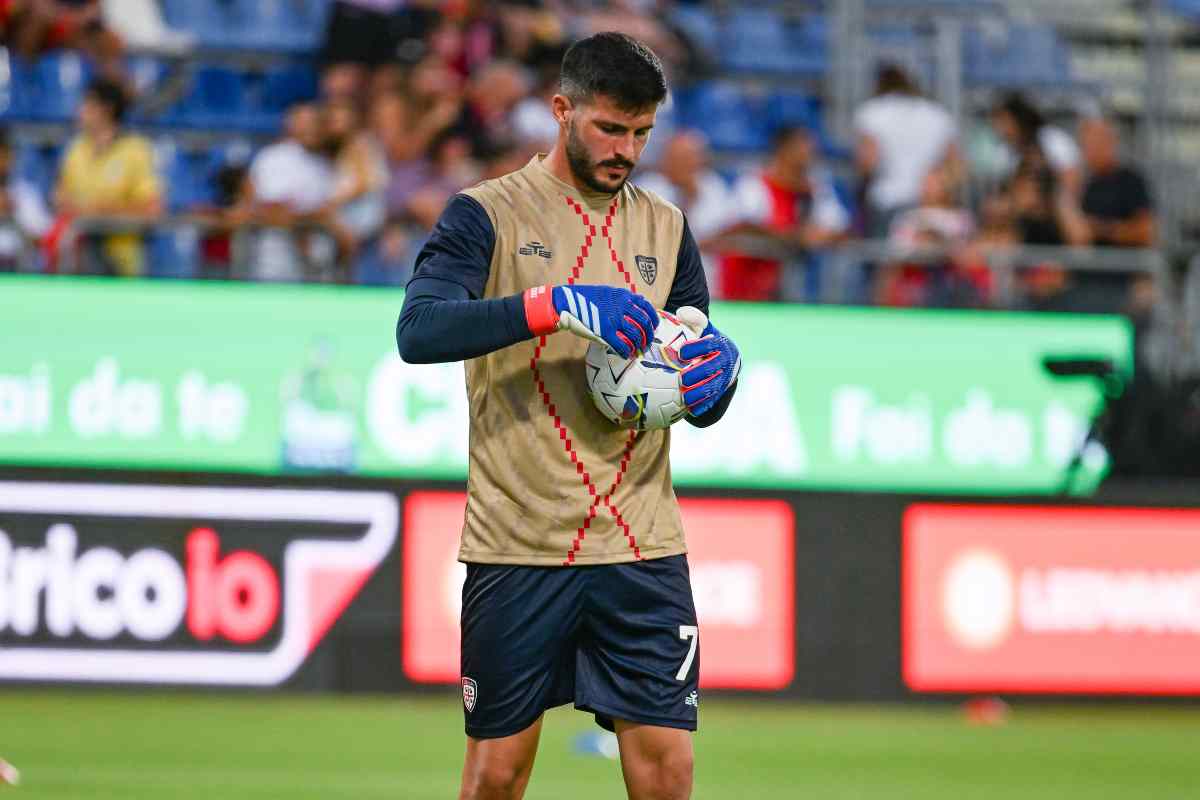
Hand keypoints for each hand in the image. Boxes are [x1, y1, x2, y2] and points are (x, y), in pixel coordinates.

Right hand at [523, 284, 656, 358]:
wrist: (569, 301)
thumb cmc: (587, 297)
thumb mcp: (608, 291)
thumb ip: (622, 298)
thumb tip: (635, 305)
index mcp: (624, 296)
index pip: (647, 307)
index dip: (653, 319)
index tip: (653, 327)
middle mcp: (623, 307)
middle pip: (644, 324)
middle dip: (648, 336)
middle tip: (646, 344)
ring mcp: (615, 319)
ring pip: (635, 336)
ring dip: (638, 345)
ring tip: (637, 351)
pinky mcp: (606, 331)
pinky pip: (621, 345)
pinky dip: (625, 352)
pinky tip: (625, 355)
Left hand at [676, 306, 740, 415]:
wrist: (721, 359)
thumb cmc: (703, 341)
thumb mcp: (701, 327)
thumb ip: (693, 319)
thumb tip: (682, 313)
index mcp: (721, 343)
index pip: (709, 345)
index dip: (696, 348)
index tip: (681, 353)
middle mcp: (726, 360)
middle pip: (712, 368)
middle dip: (698, 374)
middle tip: (682, 380)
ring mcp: (726, 377)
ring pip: (714, 387)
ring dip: (699, 394)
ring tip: (685, 398)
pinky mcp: (722, 391)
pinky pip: (714, 400)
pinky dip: (703, 406)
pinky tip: (692, 411)